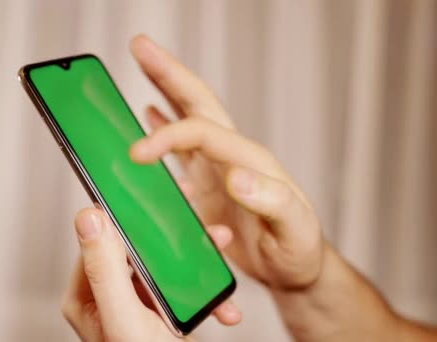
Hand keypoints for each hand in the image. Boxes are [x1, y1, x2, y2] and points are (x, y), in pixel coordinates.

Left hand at [61, 208, 240, 340]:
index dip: (126, 213)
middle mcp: (106, 296)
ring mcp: (132, 305)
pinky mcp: (155, 313)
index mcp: (88, 293)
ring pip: (160, 264)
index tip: (152, 193)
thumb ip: (105, 268)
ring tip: (218, 246)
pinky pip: (176, 288)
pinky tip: (221, 299)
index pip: (101, 238)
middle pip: (135, 247)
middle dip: (169, 233)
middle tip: (194, 214)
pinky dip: (201, 290)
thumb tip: (88, 216)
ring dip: (192, 257)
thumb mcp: (125, 317)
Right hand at [129, 35, 323, 289]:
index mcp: (250, 161)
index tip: (138, 153)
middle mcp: (232, 157)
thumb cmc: (299, 249)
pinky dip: (166, 125)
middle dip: (168, 74)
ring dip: (165, 90)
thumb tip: (237, 177)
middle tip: (140, 47)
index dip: (168, 136)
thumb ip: (272, 200)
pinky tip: (152, 113)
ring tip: (145, 64)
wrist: (298, 267)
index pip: (203, 132)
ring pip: (188, 119)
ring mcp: (218, 169)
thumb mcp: (294, 228)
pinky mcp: (209, 186)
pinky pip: (182, 149)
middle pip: (197, 104)